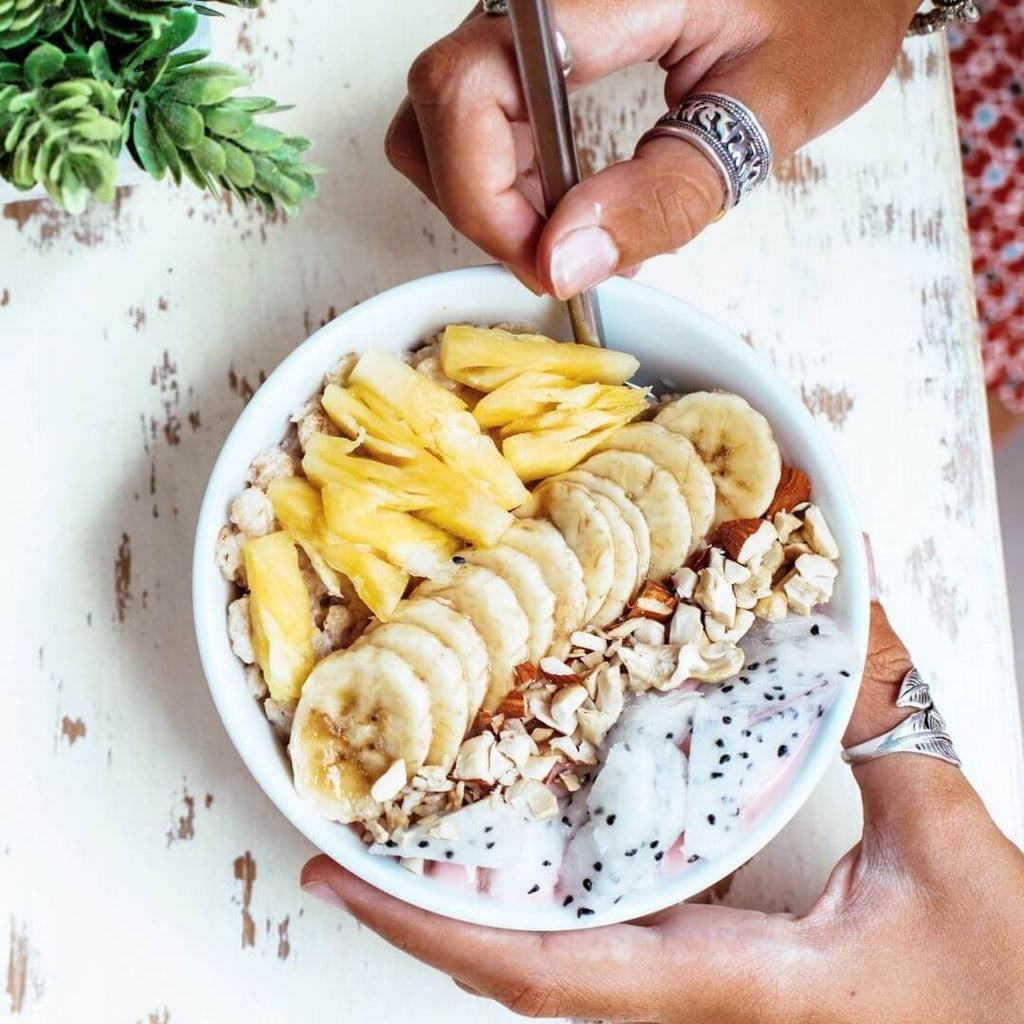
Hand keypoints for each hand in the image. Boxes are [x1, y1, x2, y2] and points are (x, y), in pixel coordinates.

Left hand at [300, 600, 1023, 1021]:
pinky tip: (528, 865)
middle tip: (347, 846)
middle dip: (423, 922)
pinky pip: (605, 960)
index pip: (552, 973)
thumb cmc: (998, 990)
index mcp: (739, 993)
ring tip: (411, 845)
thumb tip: (853, 606)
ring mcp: (700, 1012)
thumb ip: (890, 723)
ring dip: (474, 920)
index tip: (342, 876)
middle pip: (522, 981)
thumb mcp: (952, 849)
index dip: (436, 930)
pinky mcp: (720, 994)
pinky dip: (545, 917)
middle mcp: (695, 1015)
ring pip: (556, 978)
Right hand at [384, 0, 921, 297]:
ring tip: (579, 231)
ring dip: (491, 196)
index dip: (485, 196)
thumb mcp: (767, 109)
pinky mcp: (534, 39)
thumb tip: (563, 262)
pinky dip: (505, 175)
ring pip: (441, 116)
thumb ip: (669, 191)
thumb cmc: (827, 10)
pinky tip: (572, 202)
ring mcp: (530, 12)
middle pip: (439, 106)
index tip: (547, 264)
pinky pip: (476, 113)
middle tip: (569, 258)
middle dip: (488, 208)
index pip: (467, 89)